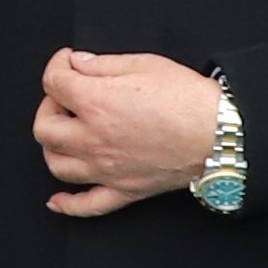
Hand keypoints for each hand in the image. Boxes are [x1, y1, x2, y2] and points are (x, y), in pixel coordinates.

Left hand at [36, 48, 231, 213]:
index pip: (53, 82)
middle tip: (67, 95)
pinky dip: (67, 205)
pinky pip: (87, 205)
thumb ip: (103, 64)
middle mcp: (94, 140)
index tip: (68, 62)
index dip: (57, 65)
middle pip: (44, 128)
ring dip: (53, 146)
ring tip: (66, 132)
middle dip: (49, 105)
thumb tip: (77, 64)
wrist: (222, 134)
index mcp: (96, 103)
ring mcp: (107, 170)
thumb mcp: (145, 64)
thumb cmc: (189, 98)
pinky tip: (56, 200)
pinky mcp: (125, 191)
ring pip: (57, 165)